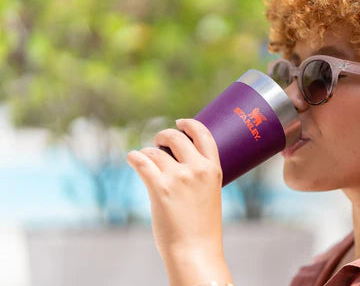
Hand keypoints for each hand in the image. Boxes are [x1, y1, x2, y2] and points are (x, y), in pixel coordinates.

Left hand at [126, 119, 225, 274]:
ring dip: (147, 153)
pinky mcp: (159, 188)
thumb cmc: (202, 228)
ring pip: (155, 151)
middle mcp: (197, 169)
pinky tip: (132, 158)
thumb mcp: (211, 195)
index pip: (203, 134)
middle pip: (176, 137)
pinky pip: (141, 161)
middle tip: (157, 143)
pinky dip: (134, 157)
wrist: (195, 251)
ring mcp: (178, 177)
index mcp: (213, 169)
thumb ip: (200, 176)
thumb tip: (178, 162)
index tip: (180, 122)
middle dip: (163, 136)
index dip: (189, 124)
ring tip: (146, 160)